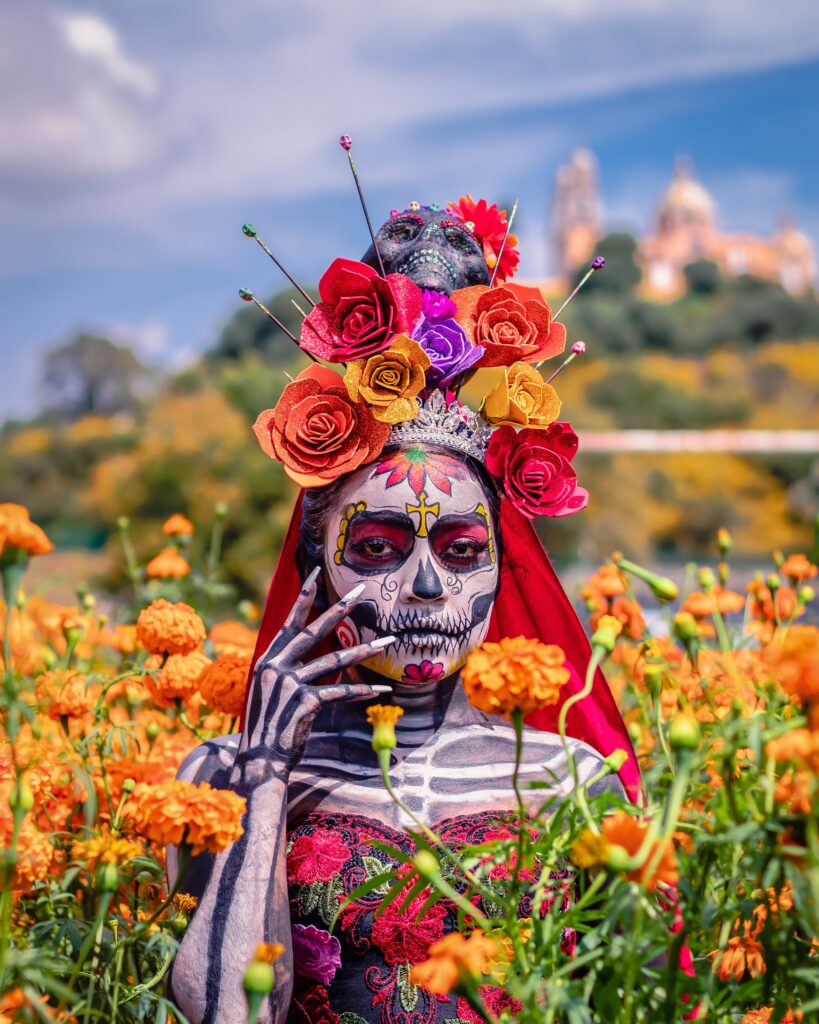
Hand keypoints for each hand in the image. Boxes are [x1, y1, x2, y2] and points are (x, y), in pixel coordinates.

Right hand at [234, 566, 394, 782]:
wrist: (258, 761)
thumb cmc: (267, 726)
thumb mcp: (269, 691)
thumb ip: (285, 669)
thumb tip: (305, 653)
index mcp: (266, 659)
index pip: (289, 622)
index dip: (303, 598)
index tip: (315, 575)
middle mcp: (276, 666)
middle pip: (315, 631)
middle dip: (340, 609)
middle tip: (361, 593)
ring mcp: (290, 684)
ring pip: (335, 660)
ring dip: (366, 650)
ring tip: (389, 641)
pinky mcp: (305, 703)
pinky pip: (341, 691)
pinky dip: (362, 691)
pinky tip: (381, 689)